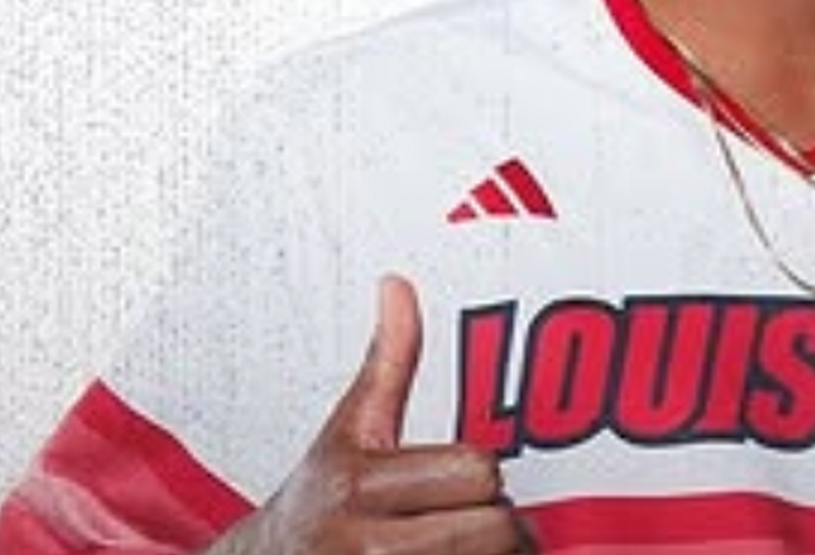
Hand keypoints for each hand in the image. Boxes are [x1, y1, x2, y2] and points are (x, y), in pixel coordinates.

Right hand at [206, 275, 532, 554]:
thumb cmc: (317, 499)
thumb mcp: (348, 426)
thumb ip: (388, 360)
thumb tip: (397, 286)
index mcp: (361, 483)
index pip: (477, 471)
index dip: (482, 475)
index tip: (462, 480)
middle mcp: (366, 545)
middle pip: (494, 527)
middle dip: (497, 523)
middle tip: (472, 518)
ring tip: (467, 545)